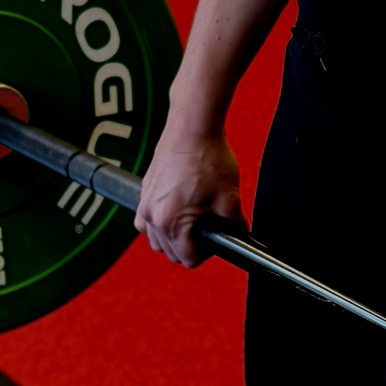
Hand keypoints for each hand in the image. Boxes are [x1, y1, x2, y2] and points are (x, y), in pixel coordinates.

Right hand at [136, 109, 241, 266]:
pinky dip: (159, 224)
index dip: (206, 254)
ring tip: (193, 221)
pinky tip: (176, 212)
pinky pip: (145, 221)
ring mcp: (144, 203)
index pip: (187, 258)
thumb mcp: (229, 196)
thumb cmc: (208, 157)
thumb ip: (236, 223)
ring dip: (172, 238)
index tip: (216, 241)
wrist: (192, 127)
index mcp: (171, 221)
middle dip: (190, 246)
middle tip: (209, 229)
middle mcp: (151, 216)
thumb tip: (241, 236)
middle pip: (169, 252)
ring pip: (155, 239)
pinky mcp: (144, 191)